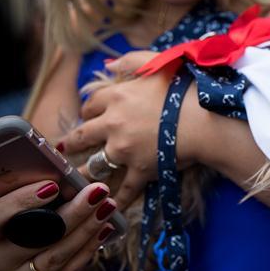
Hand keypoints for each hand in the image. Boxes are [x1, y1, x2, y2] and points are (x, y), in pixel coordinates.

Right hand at [0, 180, 117, 270]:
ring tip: (107, 207)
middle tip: (98, 191)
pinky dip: (88, 249)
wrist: (5, 260)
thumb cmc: (9, 218)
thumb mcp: (7, 200)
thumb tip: (63, 173)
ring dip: (86, 230)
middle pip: (34, 238)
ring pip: (55, 257)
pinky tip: (104, 229)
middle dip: (72, 213)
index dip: (20, 202)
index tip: (53, 185)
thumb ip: (27, 185)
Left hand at [63, 51, 182, 208]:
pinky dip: (117, 201)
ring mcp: (124, 149)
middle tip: (65, 149)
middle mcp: (113, 124)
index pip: (91, 104)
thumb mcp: (156, 63)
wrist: (204, 119)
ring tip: (73, 183)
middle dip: (72, 142)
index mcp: (116, 97)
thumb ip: (129, 60)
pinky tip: (109, 210)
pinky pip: (125, 189)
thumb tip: (107, 64)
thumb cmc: (184, 87)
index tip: (89, 116)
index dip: (89, 111)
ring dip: (83, 174)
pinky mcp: (140, 169)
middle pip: (83, 135)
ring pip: (95, 165)